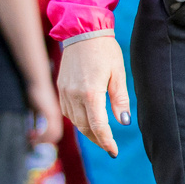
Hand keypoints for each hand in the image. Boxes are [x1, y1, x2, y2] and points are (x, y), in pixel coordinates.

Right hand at [25, 79, 63, 150]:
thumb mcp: (33, 108)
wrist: (35, 81)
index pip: (53, 133)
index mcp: (53, 115)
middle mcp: (56, 116)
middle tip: (30, 142)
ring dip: (41, 139)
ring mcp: (55, 114)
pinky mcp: (51, 113)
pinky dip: (42, 135)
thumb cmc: (32, 92)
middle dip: (42, 141)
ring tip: (30, 139)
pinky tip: (31, 134)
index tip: (31, 140)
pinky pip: (50, 129)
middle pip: (55, 135)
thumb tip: (29, 130)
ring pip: (54, 134)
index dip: (43, 139)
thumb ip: (34, 118)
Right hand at [57, 35, 130, 157]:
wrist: (82, 32)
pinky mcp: (60, 88)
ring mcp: (64, 92)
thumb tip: (124, 122)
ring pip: (75, 121)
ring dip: (88, 130)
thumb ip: (120, 100)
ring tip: (101, 136)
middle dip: (98, 139)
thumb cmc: (105, 51)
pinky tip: (87, 119)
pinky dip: (78, 119)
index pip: (98, 126)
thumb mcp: (119, 74)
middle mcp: (74, 95)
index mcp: (91, 93)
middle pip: (85, 127)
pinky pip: (67, 111)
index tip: (114, 151)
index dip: (106, 141)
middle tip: (109, 146)